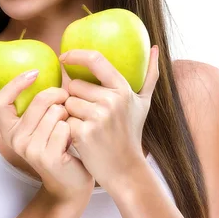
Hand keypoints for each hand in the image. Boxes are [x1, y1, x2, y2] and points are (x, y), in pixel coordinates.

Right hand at [0, 71, 94, 206]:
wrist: (70, 184)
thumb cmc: (58, 147)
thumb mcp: (41, 126)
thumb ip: (37, 106)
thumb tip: (39, 71)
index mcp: (8, 130)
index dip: (15, 84)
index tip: (35, 72)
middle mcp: (15, 140)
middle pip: (39, 100)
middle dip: (58, 96)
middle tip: (67, 100)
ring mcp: (30, 149)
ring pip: (56, 112)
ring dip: (69, 115)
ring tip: (70, 126)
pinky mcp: (48, 157)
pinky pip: (66, 127)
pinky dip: (74, 129)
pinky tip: (74, 141)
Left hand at [59, 46, 158, 194]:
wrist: (125, 170)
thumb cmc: (131, 133)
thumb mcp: (143, 103)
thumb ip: (150, 75)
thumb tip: (154, 47)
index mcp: (123, 90)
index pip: (95, 60)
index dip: (76, 54)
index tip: (64, 57)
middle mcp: (112, 101)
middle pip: (74, 85)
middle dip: (75, 97)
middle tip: (87, 114)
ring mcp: (98, 117)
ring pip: (66, 102)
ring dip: (70, 113)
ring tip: (86, 126)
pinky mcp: (84, 133)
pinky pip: (64, 119)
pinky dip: (67, 127)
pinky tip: (80, 137)